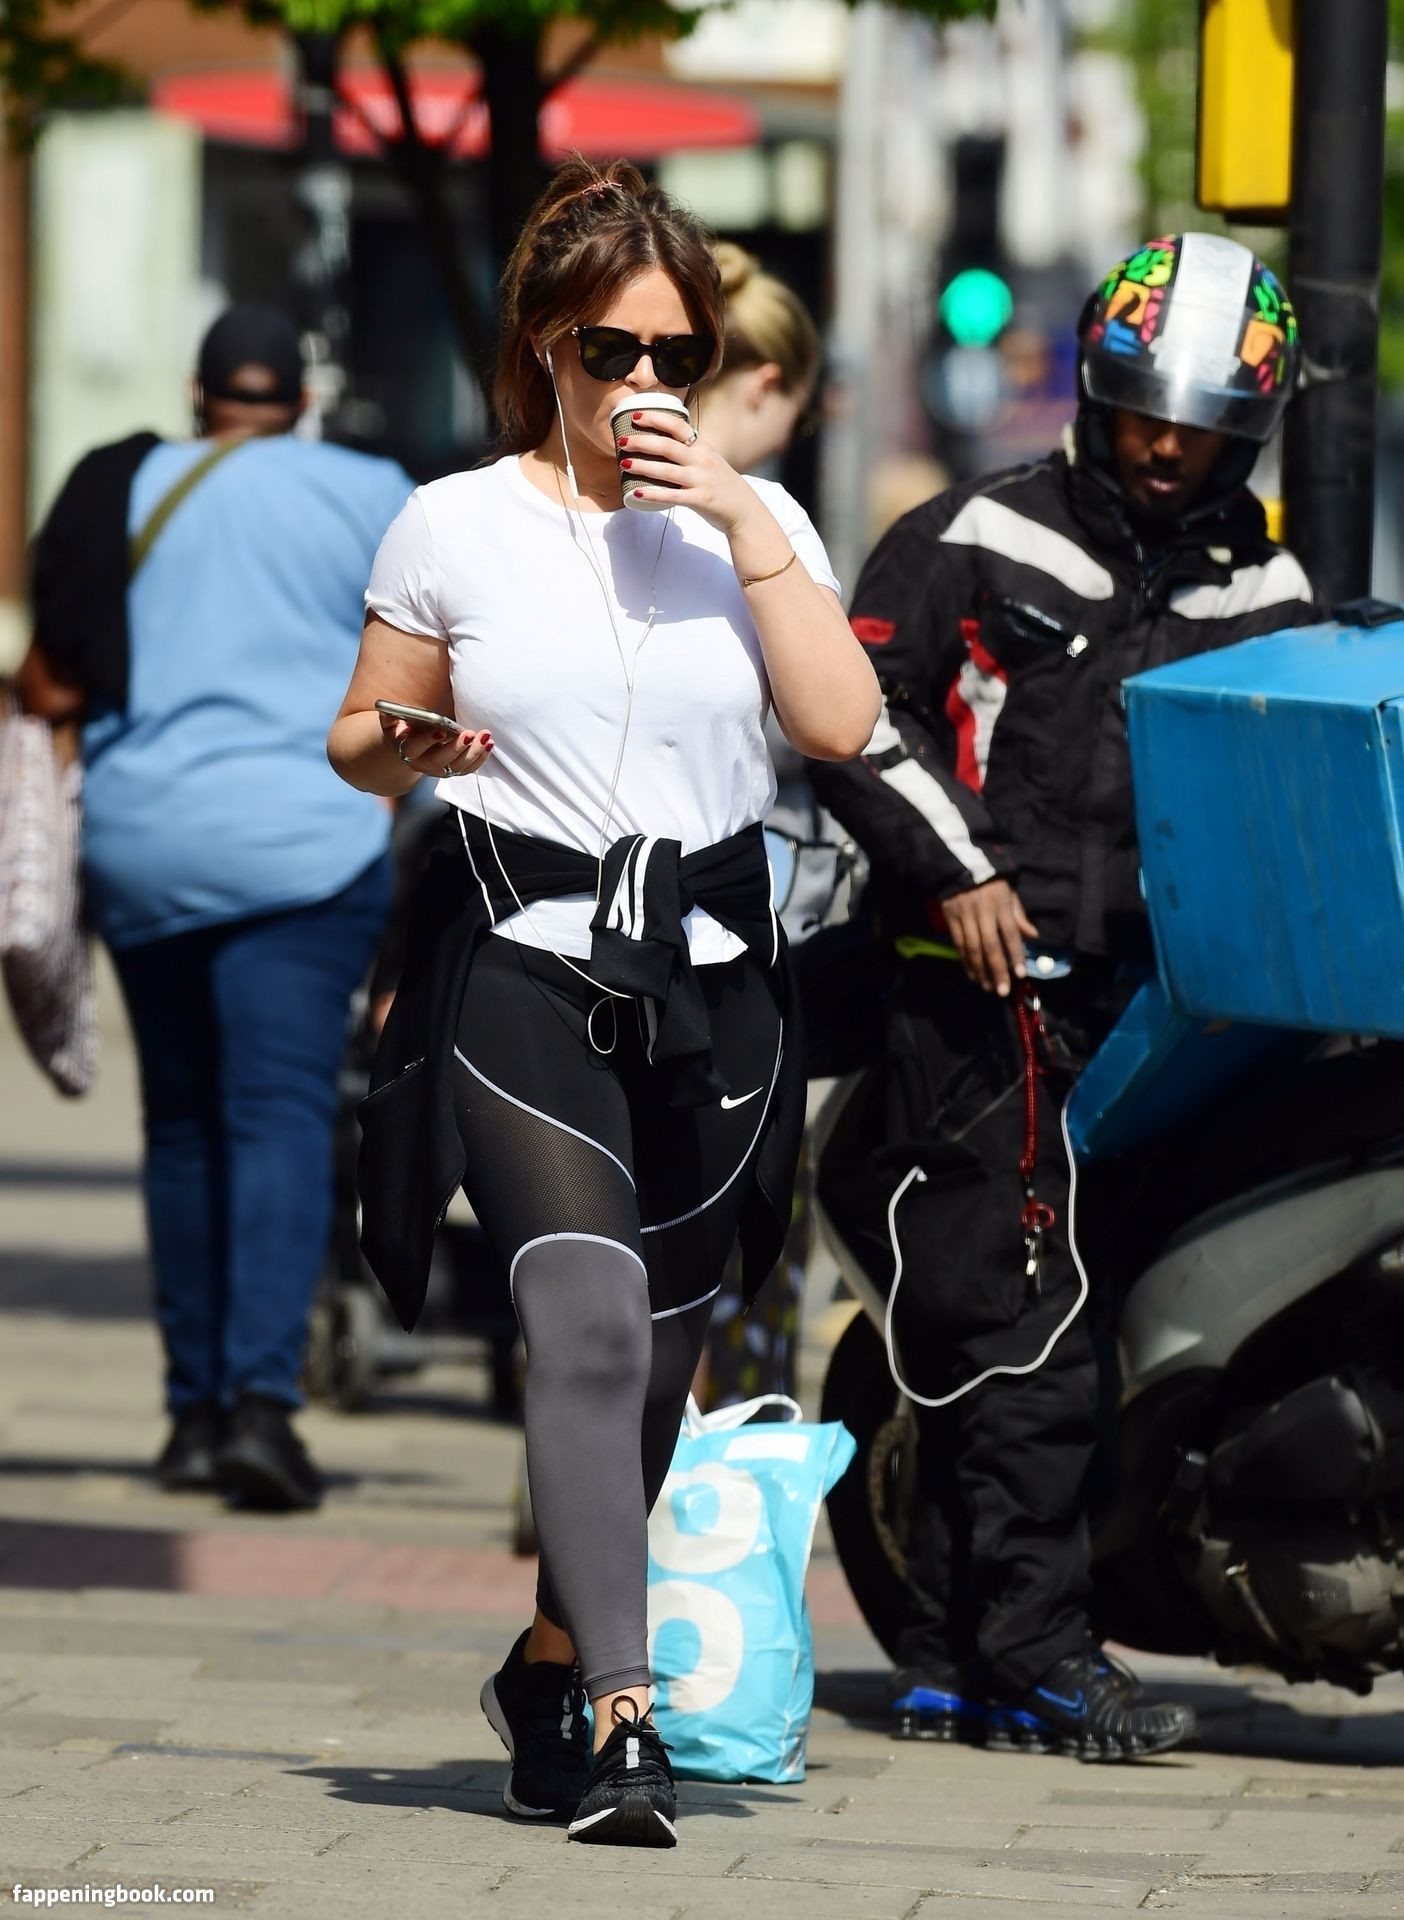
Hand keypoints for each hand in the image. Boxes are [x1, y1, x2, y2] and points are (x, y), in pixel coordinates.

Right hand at [378, 713, 493, 778]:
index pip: (415, 748)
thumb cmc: (403, 729)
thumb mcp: (392, 723)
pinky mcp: (453, 771)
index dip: (427, 741)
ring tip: (485, 737)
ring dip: (473, 753)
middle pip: (439, 761)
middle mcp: (423, 764)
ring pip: (457, 767)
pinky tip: (490, 744)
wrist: (409, 748)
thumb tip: (386, 708)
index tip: (440, 730)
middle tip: (469, 733)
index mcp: (407, 751)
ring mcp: (439, 770)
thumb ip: (389, 716)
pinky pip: (468, 769)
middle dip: (456, 748)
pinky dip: (481, 758)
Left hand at [614, 411, 755, 534]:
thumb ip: (690, 451)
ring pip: (667, 471)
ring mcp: (701, 480)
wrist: (744, 510)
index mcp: (703, 447)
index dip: (656, 419)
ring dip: (643, 466)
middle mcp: (702, 460)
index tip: (637, 416)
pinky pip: (672, 496)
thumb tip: (662, 443)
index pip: (678, 426)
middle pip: (668, 446)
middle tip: (622, 441)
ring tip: (624, 464)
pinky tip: (636, 492)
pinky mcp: (700, 500)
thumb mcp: (709, 461)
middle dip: (642, 442)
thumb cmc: (722, 485)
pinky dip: (652, 494)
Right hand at [941, 878, 1038, 996]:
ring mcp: (964, 916)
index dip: (1015, 954)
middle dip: (997, 970)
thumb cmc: (990, 881)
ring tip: (988, 987)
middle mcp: (982, 912)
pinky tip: (973, 974)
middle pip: (990, 946)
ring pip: (972, 948)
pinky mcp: (950, 919)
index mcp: (1000, 904)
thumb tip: (1034, 936)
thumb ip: (1019, 915)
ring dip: (980, 971)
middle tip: (1003, 990)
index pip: (1010, 933)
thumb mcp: (1009, 892)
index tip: (1021, 974)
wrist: (958, 866)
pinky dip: (965, 962)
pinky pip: (959, 945)